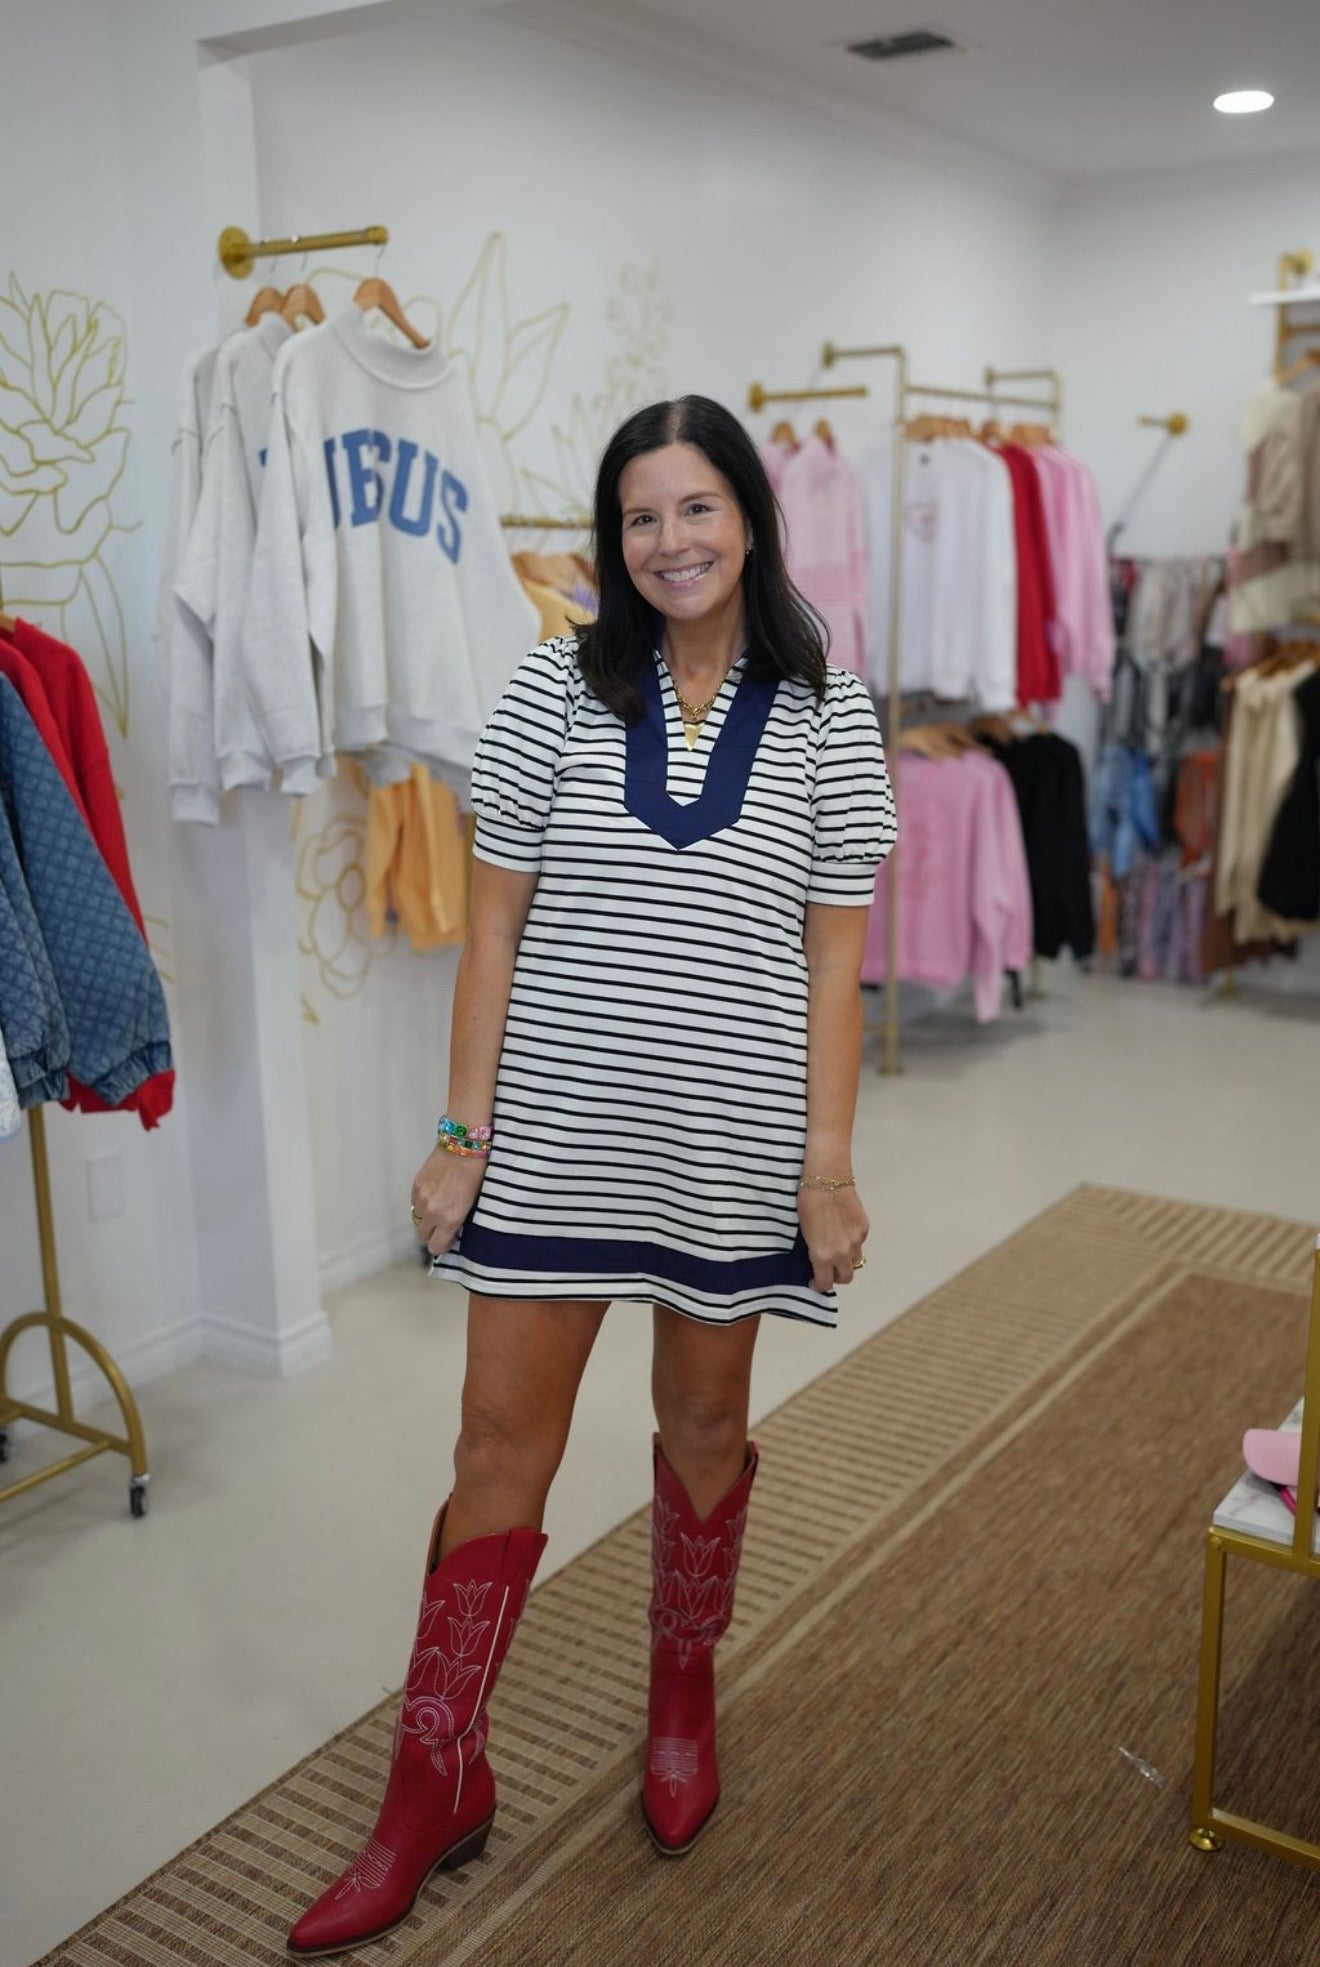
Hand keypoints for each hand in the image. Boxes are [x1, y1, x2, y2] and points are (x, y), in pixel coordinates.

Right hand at [411, 1144, 489, 1258]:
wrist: (463, 1144)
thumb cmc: (476, 1173)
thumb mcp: (473, 1202)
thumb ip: (459, 1219)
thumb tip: (453, 1228)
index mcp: (450, 1219)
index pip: (436, 1247)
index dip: (442, 1245)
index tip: (449, 1239)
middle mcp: (432, 1213)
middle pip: (423, 1236)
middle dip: (432, 1234)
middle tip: (444, 1225)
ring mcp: (421, 1199)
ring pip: (417, 1220)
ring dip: (426, 1218)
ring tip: (439, 1207)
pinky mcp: (415, 1186)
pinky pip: (414, 1204)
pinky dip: (422, 1204)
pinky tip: (434, 1194)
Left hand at [798, 1183, 869, 1291]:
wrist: (826, 1178)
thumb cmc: (806, 1202)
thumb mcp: (804, 1232)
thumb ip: (813, 1250)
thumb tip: (816, 1258)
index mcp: (823, 1255)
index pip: (825, 1283)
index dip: (819, 1286)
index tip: (814, 1282)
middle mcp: (842, 1253)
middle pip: (846, 1278)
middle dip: (836, 1277)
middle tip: (827, 1269)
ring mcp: (856, 1240)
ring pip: (856, 1260)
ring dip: (847, 1261)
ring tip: (837, 1249)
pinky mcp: (864, 1227)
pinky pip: (860, 1242)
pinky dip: (853, 1242)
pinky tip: (843, 1229)